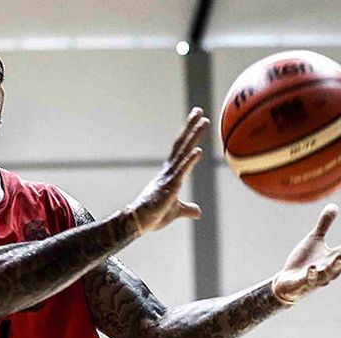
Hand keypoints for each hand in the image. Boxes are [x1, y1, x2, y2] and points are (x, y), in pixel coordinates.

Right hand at [129, 107, 208, 233]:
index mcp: (170, 174)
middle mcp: (169, 171)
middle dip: (190, 127)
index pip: (181, 150)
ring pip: (183, 152)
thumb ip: (187, 209)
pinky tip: (198, 150)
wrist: (138, 223)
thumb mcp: (175, 211)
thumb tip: (197, 212)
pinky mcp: (169, 187)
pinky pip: (181, 171)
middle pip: (181, 144)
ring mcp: (169, 177)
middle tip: (198, 111)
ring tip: (203, 121)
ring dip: (193, 136)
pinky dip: (190, 160)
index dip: (189, 135)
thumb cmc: (154, 216)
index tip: (196, 120)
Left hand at [272, 204, 340, 304]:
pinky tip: (312, 268)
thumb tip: (334, 205)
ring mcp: (319, 276)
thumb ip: (325, 225)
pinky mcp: (303, 282)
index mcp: (336, 257)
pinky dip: (311, 274)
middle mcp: (331, 268)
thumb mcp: (315, 239)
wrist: (287, 284)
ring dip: (337, 264)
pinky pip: (309, 279)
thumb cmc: (304, 262)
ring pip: (331, 271)